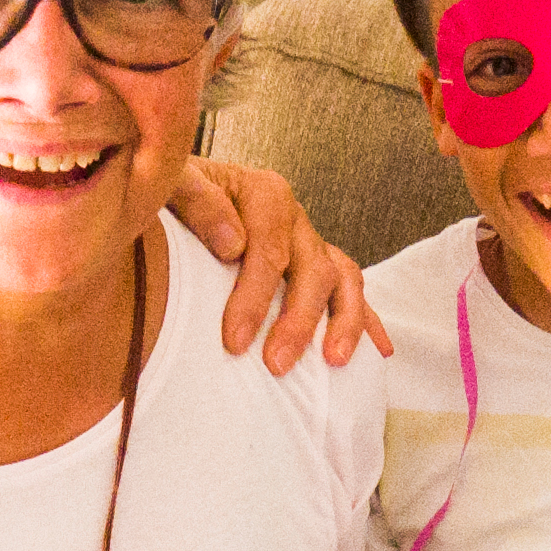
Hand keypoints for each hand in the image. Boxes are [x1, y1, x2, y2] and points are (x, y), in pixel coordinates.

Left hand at [170, 158, 390, 372]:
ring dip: (344, 322)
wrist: (175, 195)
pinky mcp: (317, 268)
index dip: (255, 296)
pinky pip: (350, 294)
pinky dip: (368, 321)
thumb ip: (197, 201)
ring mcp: (311, 244)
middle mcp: (296, 218)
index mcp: (265, 194)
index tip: (235, 341)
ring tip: (335, 361)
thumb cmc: (171, 197)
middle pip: (313, 268)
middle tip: (277, 364)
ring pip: (343, 280)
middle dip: (298, 320)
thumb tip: (233, 243)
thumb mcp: (172, 186)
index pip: (269, 248)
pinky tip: (379, 352)